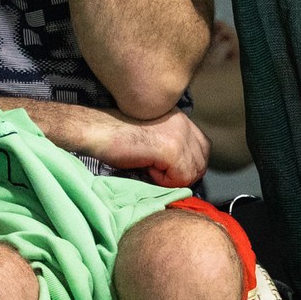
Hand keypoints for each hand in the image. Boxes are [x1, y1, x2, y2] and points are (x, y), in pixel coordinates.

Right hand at [95, 109, 211, 187]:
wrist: (97, 131)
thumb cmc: (117, 137)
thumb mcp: (153, 136)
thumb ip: (173, 145)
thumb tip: (187, 171)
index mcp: (180, 118)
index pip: (203, 148)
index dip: (189, 165)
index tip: (171, 171)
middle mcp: (183, 123)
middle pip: (201, 162)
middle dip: (183, 175)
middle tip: (159, 174)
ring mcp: (178, 135)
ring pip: (192, 172)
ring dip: (172, 178)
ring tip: (151, 169)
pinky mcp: (171, 149)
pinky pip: (180, 178)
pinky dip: (163, 181)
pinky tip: (147, 169)